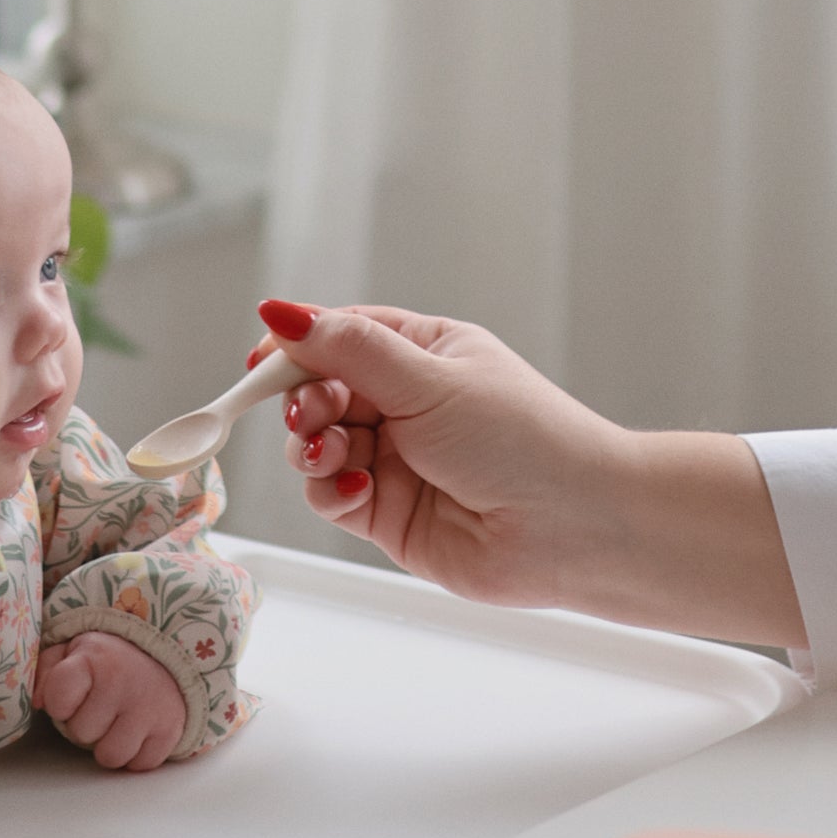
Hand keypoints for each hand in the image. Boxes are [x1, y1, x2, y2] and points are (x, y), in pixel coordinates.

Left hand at [35, 632, 188, 770]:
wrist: (169, 655)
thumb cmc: (110, 660)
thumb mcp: (73, 650)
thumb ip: (46, 669)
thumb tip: (39, 702)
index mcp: (96, 660)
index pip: (58, 702)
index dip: (61, 704)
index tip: (73, 694)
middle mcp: (124, 684)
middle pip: (81, 734)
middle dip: (86, 725)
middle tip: (101, 707)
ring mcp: (150, 709)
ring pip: (110, 756)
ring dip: (110, 745)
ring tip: (117, 723)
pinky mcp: (170, 730)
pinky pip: (140, 764)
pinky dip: (137, 754)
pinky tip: (139, 731)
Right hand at [261, 300, 806, 647]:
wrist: (575, 526)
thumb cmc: (524, 440)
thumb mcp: (430, 378)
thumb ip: (348, 350)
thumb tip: (281, 311)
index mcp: (424, 353)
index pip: (340, 335)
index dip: (297, 345)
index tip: (261, 358)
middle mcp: (407, 403)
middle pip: (318, 390)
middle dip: (303, 400)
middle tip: (314, 413)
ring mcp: (395, 459)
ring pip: (315, 445)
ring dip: (311, 447)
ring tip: (335, 453)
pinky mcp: (387, 513)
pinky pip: (331, 495)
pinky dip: (330, 490)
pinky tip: (356, 489)